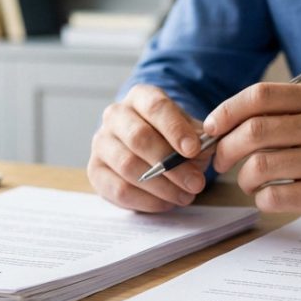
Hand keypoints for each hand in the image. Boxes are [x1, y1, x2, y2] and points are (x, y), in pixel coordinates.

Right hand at [87, 85, 210, 212]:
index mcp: (140, 97)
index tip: (194, 150)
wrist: (144, 149)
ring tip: (186, 196)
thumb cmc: (169, 136)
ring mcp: (101, 143)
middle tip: (196, 182)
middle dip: (171, 164)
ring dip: (162, 186)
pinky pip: (119, 189)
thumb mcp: (187, 130)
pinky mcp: (95, 170)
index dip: (175, 129)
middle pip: (139, 137)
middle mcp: (115, 115)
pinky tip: (167, 203)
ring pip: (128, 165)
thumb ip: (198, 139)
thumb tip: (204, 151)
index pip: (155, 107)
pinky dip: (147, 200)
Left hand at [206, 82, 300, 230]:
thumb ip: (285, 112)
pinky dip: (261, 199)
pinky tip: (269, 197)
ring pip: (259, 165)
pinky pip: (274, 196)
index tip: (211, 127)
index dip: (227, 111)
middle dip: (225, 148)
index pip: (260, 95)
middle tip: (221, 161)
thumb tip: (224, 123)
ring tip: (250, 182)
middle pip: (253, 130)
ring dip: (243, 178)